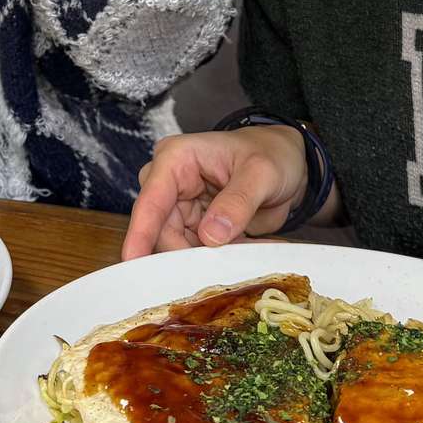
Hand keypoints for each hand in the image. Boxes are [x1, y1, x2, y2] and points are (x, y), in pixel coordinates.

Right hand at [121, 126, 309, 260]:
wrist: (290, 164)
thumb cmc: (272, 154)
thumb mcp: (261, 174)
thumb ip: (237, 202)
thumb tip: (210, 236)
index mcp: (176, 159)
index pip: (151, 201)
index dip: (140, 233)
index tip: (132, 262)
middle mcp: (170, 183)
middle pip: (161, 231)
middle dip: (186, 253)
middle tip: (218, 267)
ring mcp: (181, 206)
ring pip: (178, 246)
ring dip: (207, 258)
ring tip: (242, 251)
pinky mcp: (195, 226)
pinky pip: (197, 252)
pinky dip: (219, 258)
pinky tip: (244, 251)